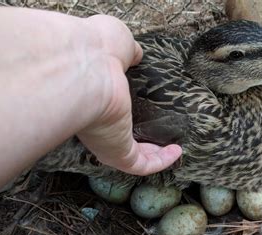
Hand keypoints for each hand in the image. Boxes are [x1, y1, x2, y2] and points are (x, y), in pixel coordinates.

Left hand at [77, 15, 181, 175]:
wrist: (84, 67)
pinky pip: (142, 164)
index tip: (141, 107)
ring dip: (154, 153)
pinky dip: (161, 161)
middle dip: (139, 136)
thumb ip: (127, 51)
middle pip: (118, 135)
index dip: (124, 110)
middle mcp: (96, 121)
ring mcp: (106, 140)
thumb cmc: (94, 49)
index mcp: (92, 94)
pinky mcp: (118, 153)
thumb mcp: (115, 42)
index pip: (107, 108)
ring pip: (132, 155)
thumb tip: (136, 54)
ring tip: (173, 147)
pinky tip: (176, 152)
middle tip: (159, 132)